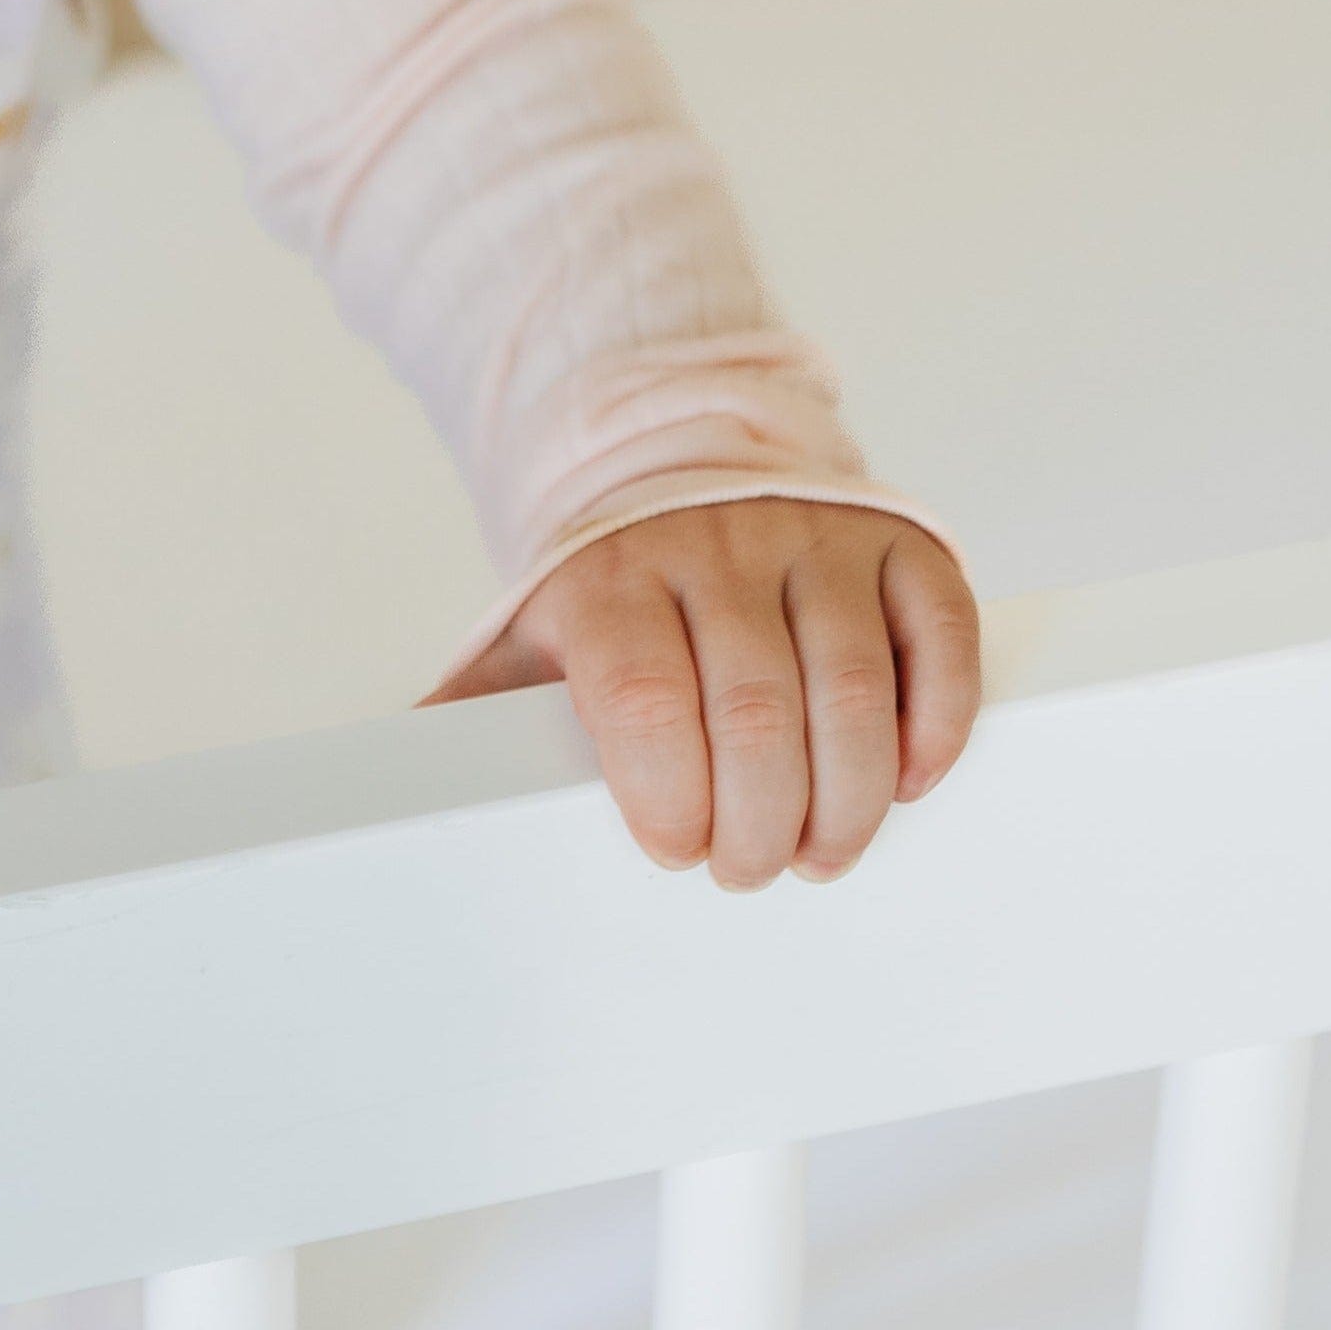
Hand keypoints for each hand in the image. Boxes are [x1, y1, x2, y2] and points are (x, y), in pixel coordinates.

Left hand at [439, 498, 980, 889]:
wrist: (685, 458)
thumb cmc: (612, 588)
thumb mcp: (530, 636)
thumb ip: (472, 714)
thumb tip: (389, 797)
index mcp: (614, 575)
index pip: (643, 694)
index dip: (666, 792)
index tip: (675, 850)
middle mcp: (720, 545)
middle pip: (754, 710)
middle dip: (757, 822)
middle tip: (746, 871)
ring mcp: (818, 539)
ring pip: (853, 688)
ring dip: (847, 799)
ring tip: (819, 851)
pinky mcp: (902, 543)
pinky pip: (940, 635)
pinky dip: (934, 723)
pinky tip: (904, 780)